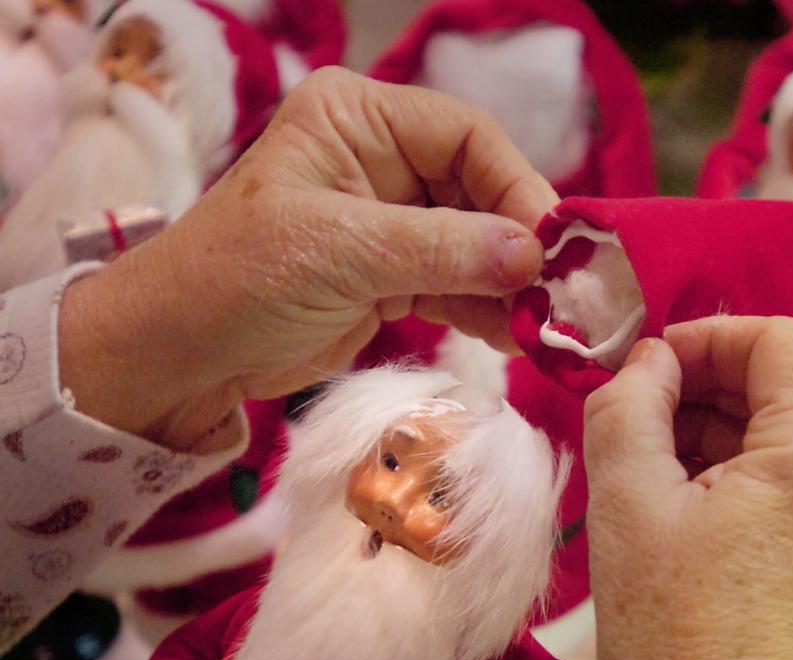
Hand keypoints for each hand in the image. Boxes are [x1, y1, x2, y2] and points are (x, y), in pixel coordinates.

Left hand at [59, 68, 554, 450]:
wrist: (180, 355)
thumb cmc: (238, 281)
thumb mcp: (340, 253)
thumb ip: (440, 250)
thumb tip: (532, 256)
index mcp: (358, 120)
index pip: (464, 136)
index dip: (515, 187)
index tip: (550, 246)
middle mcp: (378, 162)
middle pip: (480, 191)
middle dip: (519, 245)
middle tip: (560, 297)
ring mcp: (386, 224)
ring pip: (474, 246)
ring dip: (509, 288)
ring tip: (547, 327)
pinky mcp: (388, 280)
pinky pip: (455, 288)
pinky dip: (486, 313)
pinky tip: (517, 338)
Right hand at [584, 317, 792, 659]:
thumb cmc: (672, 639)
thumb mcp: (626, 504)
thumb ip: (628, 404)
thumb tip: (646, 363)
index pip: (779, 342)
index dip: (703, 340)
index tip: (643, 371)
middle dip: (714, 391)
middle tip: (641, 428)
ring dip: (734, 438)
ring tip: (664, 482)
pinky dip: (761, 482)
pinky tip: (703, 522)